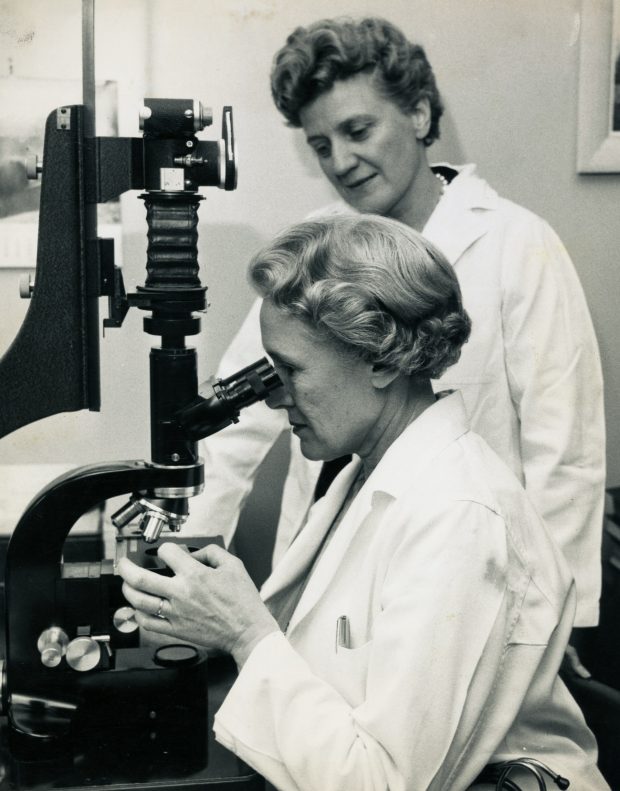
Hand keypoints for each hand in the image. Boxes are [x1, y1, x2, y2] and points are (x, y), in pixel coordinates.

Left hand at [117, 543, 278, 666]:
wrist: (247, 631)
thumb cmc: (242, 601)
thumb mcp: (233, 565)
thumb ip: (211, 552)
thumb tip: (193, 554)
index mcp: (195, 575)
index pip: (167, 553)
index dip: (165, 548)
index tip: (166, 551)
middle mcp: (181, 593)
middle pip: (140, 578)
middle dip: (126, 567)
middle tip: (123, 563)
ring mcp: (175, 613)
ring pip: (139, 601)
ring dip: (127, 590)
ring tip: (126, 583)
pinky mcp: (175, 630)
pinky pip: (147, 623)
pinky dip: (138, 614)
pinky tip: (138, 607)